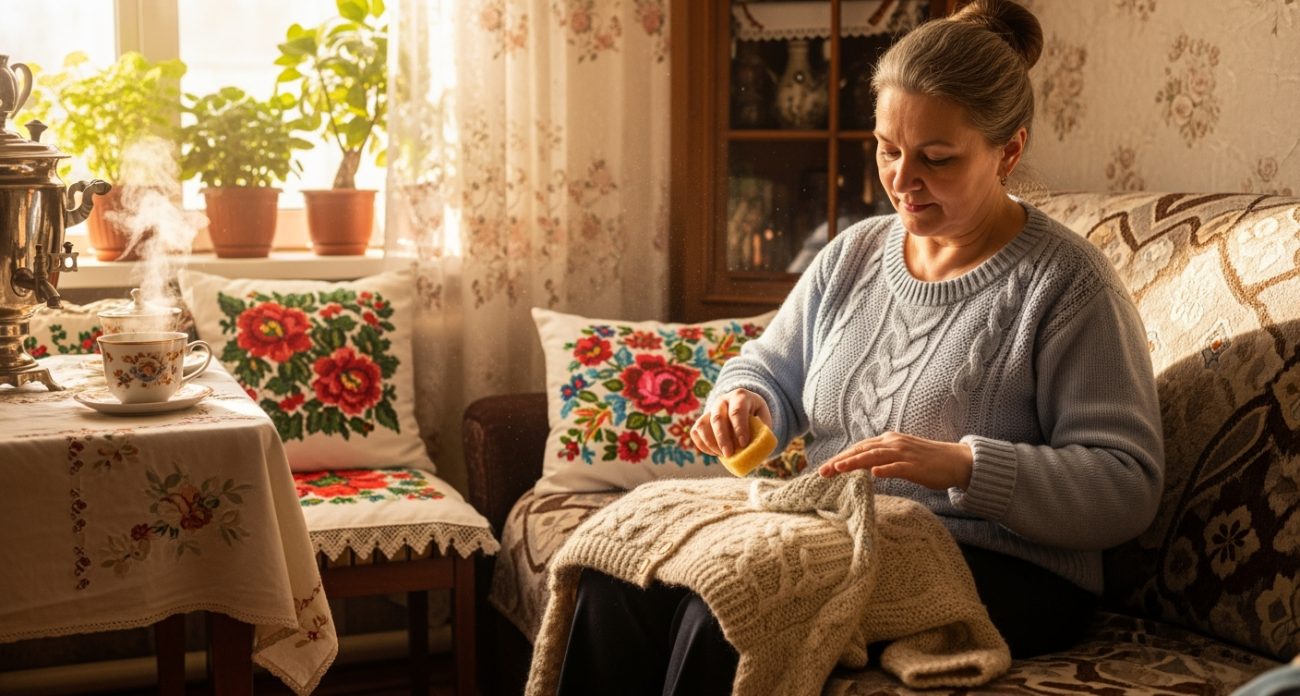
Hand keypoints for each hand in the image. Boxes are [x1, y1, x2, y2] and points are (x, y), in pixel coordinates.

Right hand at [690, 388, 771, 457]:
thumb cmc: (754, 413)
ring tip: (722, 455)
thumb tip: (757, 442)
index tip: (743, 444)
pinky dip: (703, 445)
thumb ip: (762, 427)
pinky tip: (715, 452)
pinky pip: (695, 432)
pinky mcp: (700, 420)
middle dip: (722, 438)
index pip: (737, 411)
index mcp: (740, 396)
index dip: (739, 428)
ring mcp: (709, 410)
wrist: (742, 406)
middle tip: (728, 454)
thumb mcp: (763, 415)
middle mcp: (722, 401)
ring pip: (702, 425)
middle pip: (717, 419)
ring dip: (710, 443)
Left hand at [818, 432, 973, 490]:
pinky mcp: (916, 466)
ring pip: (875, 456)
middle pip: (861, 451)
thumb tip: (863, 465)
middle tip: (822, 472)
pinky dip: (886, 469)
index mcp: (888, 441)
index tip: (824, 469)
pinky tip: (874, 474)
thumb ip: (882, 457)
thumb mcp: (900, 455)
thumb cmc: (927, 460)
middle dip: (840, 461)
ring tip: (839, 468)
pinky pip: (898, 467)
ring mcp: (904, 454)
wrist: (956, 460)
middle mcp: (893, 443)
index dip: (840, 458)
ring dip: (855, 462)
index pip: (858, 448)